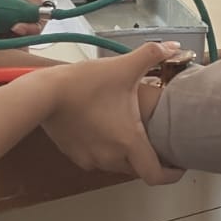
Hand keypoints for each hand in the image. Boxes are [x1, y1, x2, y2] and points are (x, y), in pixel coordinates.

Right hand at [40, 43, 185, 186]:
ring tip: (128, 129)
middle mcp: (111, 158)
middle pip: (139, 168)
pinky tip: (103, 128)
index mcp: (129, 142)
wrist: (43, 94)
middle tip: (154, 138)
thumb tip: (174, 45)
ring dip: (126, 153)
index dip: (172, 174)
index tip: (178, 164)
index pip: (157, 175)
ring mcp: (91, 159)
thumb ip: (152, 55)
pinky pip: (98, 159)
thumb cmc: (85, 83)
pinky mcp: (75, 156)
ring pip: (118, 164)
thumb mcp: (123, 66)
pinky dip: (105, 149)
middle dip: (149, 157)